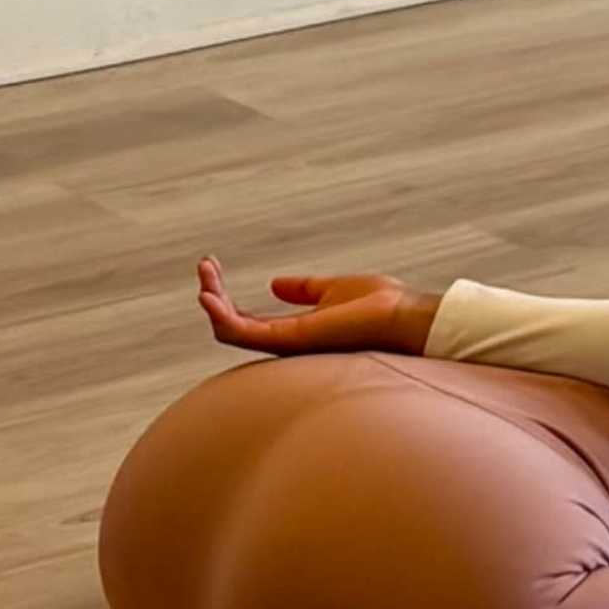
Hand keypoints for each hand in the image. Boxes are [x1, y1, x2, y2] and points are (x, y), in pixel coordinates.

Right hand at [195, 259, 437, 356]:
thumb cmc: (380, 307)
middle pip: (233, 325)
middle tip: (204, 266)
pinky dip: (223, 317)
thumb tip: (276, 284)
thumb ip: (303, 290)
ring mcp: (287, 344)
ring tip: (202, 278)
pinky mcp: (292, 339)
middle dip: (213, 296)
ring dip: (213, 303)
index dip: (225, 296)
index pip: (246, 319)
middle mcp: (286, 343)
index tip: (212, 265)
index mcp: (294, 331)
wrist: (405, 317)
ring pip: (232, 331)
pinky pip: (244, 334)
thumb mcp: (332, 289)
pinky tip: (209, 297)